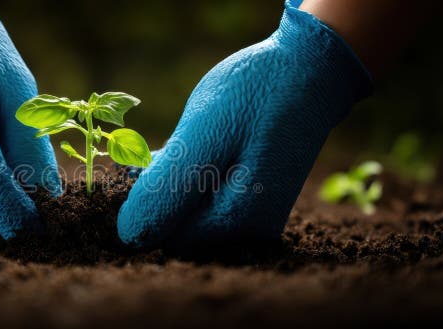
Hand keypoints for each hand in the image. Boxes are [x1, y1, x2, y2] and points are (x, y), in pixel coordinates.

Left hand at [117, 0, 371, 247]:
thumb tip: (130, 236)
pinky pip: (214, 199)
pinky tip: (207, 145)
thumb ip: (168, 188)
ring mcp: (259, 216)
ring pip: (195, 212)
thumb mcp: (203, 133)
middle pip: (181, 228)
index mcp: (235, 222)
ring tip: (195, 140)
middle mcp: (251, 231)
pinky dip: (200, 175)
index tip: (157, 158)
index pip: (164, 237)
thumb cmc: (257, 94)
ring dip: (183, 179)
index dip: (150, 199)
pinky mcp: (260, 200)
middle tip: (177, 143)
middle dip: (168, 189)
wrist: (312, 67)